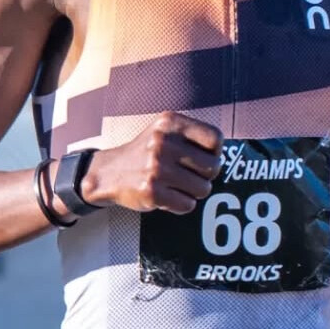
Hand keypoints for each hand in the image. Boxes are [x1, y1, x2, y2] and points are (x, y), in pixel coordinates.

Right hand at [78, 113, 222, 214]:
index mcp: (170, 123)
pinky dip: (182, 205)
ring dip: (194, 192)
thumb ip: (192, 136)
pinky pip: (187, 205)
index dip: (216, 153)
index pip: (216, 139)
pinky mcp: (151, 192)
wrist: (108, 172)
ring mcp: (157, 168)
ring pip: (203, 189)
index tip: (204, 158)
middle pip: (213, 167)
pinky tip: (169, 196)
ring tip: (178, 186)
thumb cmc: (146, 152)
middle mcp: (163, 143)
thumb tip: (222, 157)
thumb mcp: (164, 130)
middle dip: (206, 176)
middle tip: (190, 176)